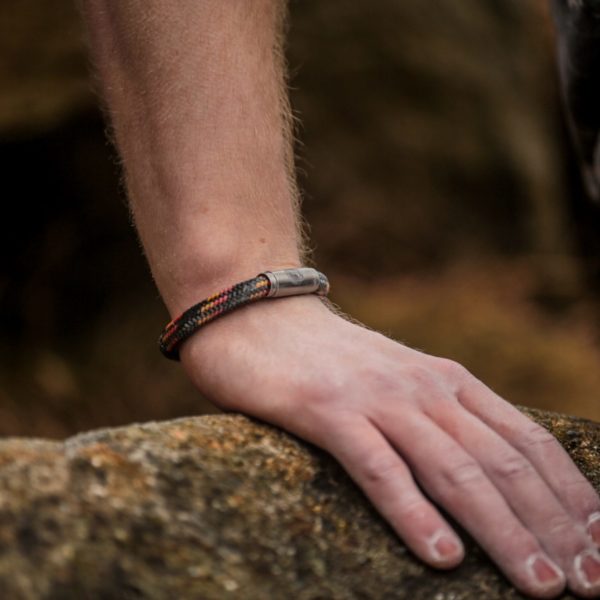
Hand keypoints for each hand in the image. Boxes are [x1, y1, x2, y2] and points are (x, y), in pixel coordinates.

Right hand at [181, 294, 599, 597]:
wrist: (263, 316)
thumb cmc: (332, 360)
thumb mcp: (400, 382)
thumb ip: (440, 416)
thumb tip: (486, 474)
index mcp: (448, 381)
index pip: (526, 440)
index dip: (571, 494)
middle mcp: (424, 388)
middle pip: (502, 461)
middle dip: (553, 524)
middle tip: (589, 583)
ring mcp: (377, 399)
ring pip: (453, 469)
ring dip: (502, 529)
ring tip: (540, 583)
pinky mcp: (328, 411)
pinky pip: (380, 467)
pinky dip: (414, 512)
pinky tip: (441, 555)